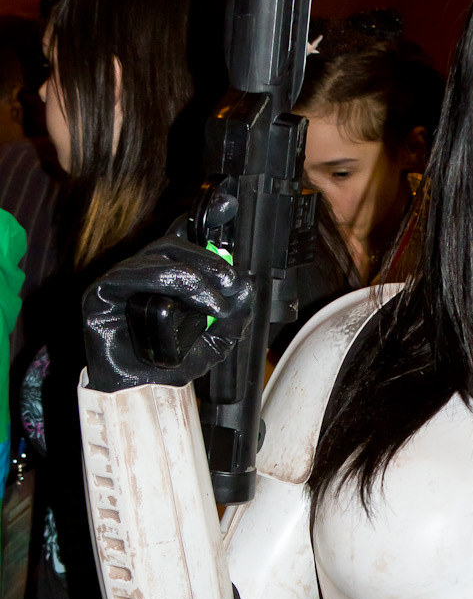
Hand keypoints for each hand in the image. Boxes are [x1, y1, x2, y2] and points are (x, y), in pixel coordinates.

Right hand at [83, 227, 253, 391]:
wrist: (137, 395)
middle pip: (174, 244)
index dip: (204, 216)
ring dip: (194, 277)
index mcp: (163, 277)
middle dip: (210, 258)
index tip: (228, 203)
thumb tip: (245, 291)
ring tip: (216, 303)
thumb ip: (230, 320)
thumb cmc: (166, 367)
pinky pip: (132, 275)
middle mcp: (140, 272)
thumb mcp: (212, 345)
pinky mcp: (100, 293)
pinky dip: (167, 282)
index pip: (181, 237)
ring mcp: (118, 280)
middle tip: (232, 281)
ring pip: (159, 257)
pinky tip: (192, 302)